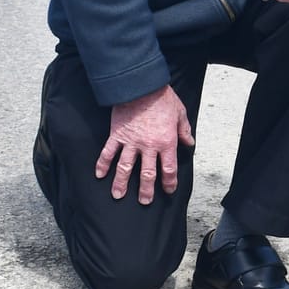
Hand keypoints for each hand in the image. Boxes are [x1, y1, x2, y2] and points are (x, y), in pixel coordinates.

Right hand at [95, 84, 195, 203]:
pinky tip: (99, 175)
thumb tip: (189, 142)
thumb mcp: (179, 113)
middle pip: (147, 174)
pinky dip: (103, 164)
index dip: (169, 182)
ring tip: (118, 196)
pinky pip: (108, 152)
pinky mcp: (116, 135)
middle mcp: (148, 146)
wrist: (141, 85)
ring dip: (122, 183)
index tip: (168, 190)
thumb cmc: (162, 98)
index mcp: (166, 142)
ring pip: (125, 168)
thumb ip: (184, 130)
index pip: (168, 169)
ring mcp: (130, 142)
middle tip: (144, 202)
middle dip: (146, 190)